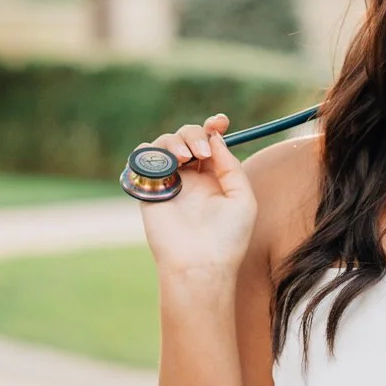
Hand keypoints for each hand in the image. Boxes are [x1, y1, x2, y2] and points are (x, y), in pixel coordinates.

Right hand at [137, 114, 256, 280]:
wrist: (200, 264)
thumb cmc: (227, 237)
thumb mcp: (243, 198)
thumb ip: (231, 165)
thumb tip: (215, 139)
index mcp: (215, 177)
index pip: (211, 142)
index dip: (213, 127)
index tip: (221, 122)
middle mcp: (191, 177)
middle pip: (187, 137)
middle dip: (195, 134)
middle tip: (201, 153)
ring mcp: (169, 182)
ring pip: (165, 143)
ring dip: (176, 141)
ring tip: (186, 158)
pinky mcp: (149, 190)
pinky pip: (142, 158)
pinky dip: (151, 152)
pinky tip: (168, 165)